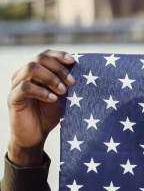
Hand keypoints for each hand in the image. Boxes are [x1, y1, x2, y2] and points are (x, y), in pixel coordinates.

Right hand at [8, 49, 74, 166]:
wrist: (36, 135)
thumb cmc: (49, 114)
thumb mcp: (60, 96)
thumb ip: (65, 82)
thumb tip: (82, 69)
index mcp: (35, 71)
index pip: (45, 54)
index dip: (59, 55)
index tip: (74, 62)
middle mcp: (24, 74)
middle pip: (39, 58)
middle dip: (58, 68)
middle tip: (72, 82)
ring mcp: (16, 85)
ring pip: (31, 68)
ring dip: (51, 77)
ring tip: (63, 91)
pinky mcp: (13, 98)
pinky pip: (25, 87)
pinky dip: (41, 91)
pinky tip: (53, 99)